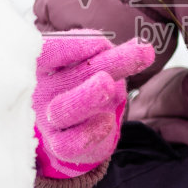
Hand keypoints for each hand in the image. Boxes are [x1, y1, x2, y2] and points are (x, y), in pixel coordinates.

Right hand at [33, 31, 154, 178]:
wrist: (73, 127)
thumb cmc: (84, 85)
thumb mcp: (99, 66)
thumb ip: (118, 56)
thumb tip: (145, 49)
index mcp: (46, 64)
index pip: (50, 49)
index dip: (73, 45)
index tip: (103, 43)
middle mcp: (43, 90)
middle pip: (69, 77)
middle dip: (103, 67)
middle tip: (120, 64)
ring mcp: (48, 119)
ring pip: (62, 110)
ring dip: (86, 98)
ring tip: (109, 87)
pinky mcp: (59, 144)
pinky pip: (69, 143)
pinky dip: (89, 133)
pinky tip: (108, 121)